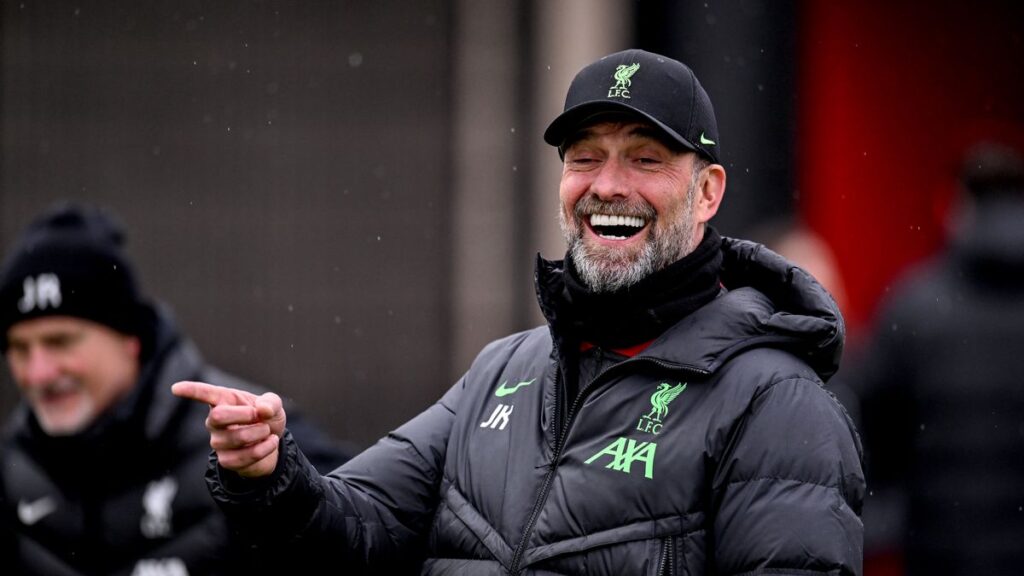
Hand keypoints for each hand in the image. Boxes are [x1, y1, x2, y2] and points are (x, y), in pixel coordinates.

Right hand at [171, 380, 285, 477]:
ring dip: (259, 433)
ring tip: (266, 431)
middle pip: (218, 416)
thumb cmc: (267, 418)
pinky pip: (244, 456)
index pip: (204, 394)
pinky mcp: (226, 460)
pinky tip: (269, 443)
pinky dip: (263, 449)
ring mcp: (218, 441)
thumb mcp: (273, 405)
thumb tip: (262, 410)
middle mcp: (215, 421)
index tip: (176, 388)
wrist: (273, 443)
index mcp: (224, 400)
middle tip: (259, 415)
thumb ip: (270, 403)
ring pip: (236, 437)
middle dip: (244, 414)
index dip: (190, 390)